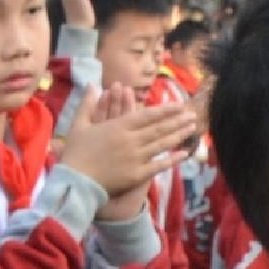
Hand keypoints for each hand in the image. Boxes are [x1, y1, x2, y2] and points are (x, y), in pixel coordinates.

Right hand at [60, 94, 197, 200]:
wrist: (76, 182)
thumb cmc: (75, 154)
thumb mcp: (78, 125)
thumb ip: (88, 104)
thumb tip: (92, 85)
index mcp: (119, 126)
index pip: (148, 115)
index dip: (166, 110)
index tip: (179, 105)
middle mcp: (132, 140)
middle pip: (160, 128)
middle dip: (178, 120)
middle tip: (193, 114)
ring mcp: (137, 158)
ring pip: (162, 144)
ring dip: (179, 135)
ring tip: (193, 128)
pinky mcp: (137, 175)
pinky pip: (159, 165)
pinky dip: (173, 159)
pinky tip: (185, 154)